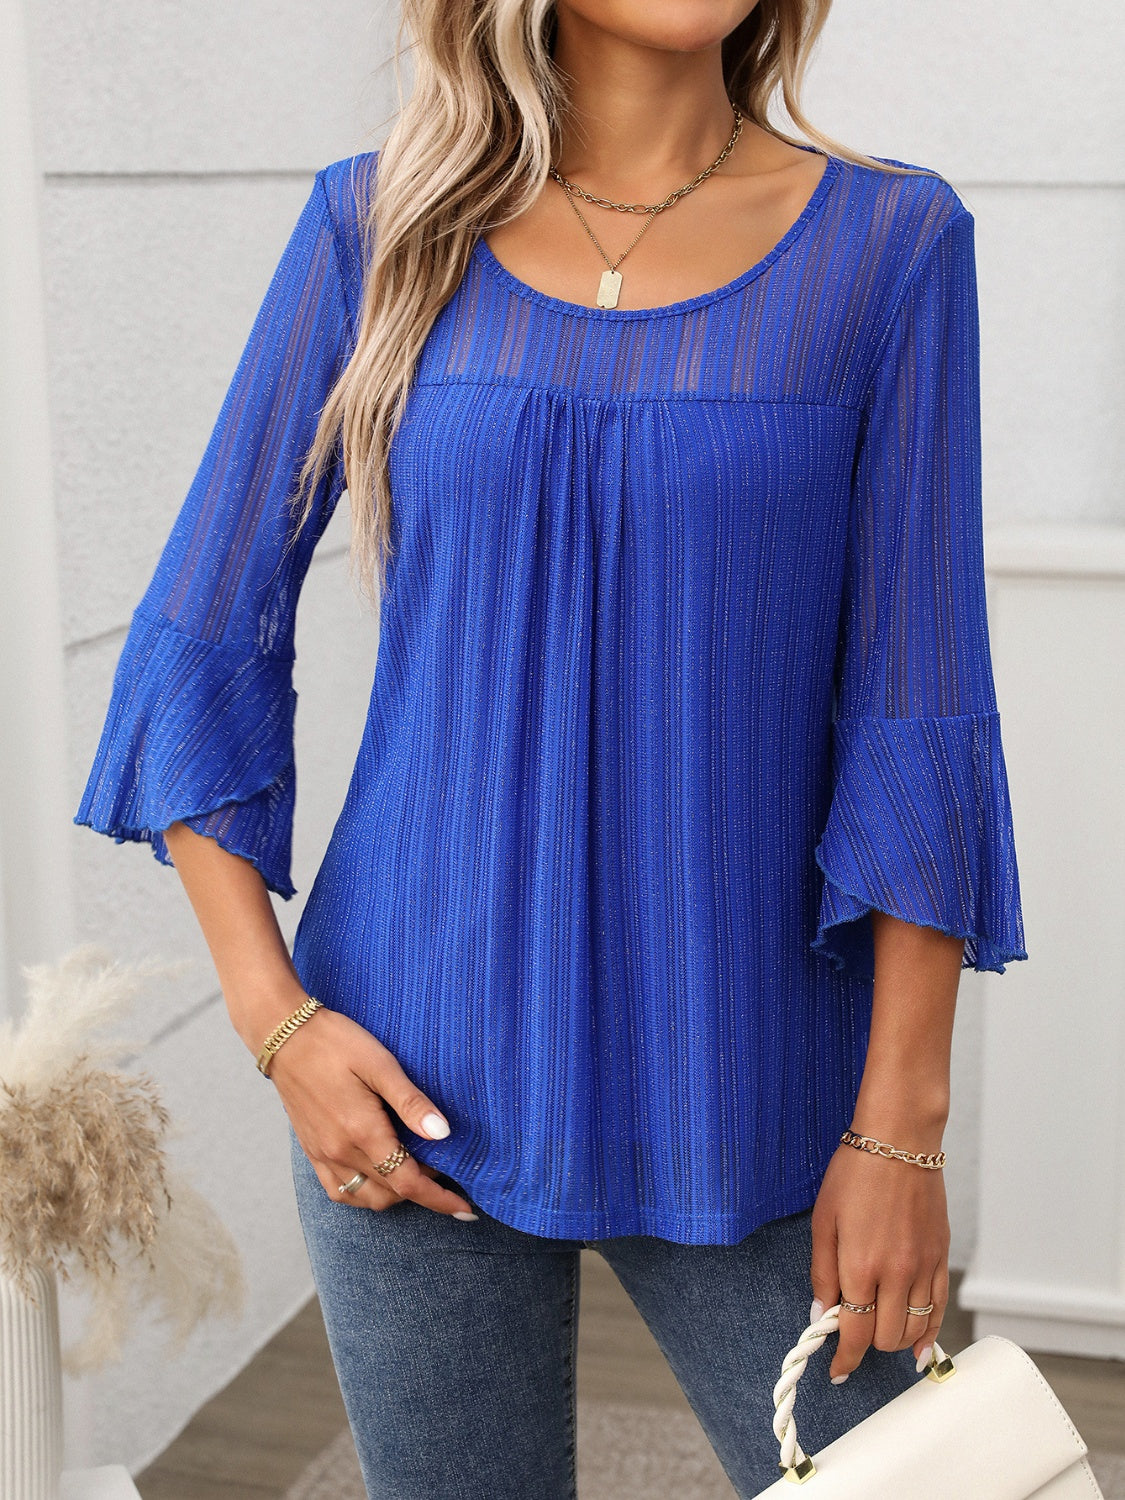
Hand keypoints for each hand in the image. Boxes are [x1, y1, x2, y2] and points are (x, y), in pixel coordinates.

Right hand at [267, 1003, 476, 1218]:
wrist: (285, 1036)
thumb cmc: (336, 1043)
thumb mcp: (381, 1064)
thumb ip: (412, 1103)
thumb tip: (443, 1134)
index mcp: (362, 1132)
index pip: (408, 1182)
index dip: (439, 1199)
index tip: (465, 1208)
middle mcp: (340, 1151)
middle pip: (390, 1193)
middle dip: (422, 1193)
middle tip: (444, 1171)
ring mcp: (322, 1154)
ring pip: (365, 1198)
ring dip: (394, 1195)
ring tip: (415, 1174)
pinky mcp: (311, 1151)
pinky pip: (339, 1190)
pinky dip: (363, 1194)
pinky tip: (378, 1177)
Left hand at [809, 1140, 949, 1380]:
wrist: (899, 1141)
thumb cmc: (855, 1173)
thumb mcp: (823, 1220)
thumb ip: (822, 1273)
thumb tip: (822, 1315)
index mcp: (860, 1265)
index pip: (856, 1333)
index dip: (845, 1358)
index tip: (837, 1369)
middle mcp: (896, 1273)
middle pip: (885, 1338)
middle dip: (866, 1345)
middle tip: (852, 1334)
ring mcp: (923, 1267)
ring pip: (914, 1330)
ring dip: (894, 1340)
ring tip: (878, 1332)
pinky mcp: (941, 1258)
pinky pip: (939, 1310)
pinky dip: (928, 1333)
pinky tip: (917, 1347)